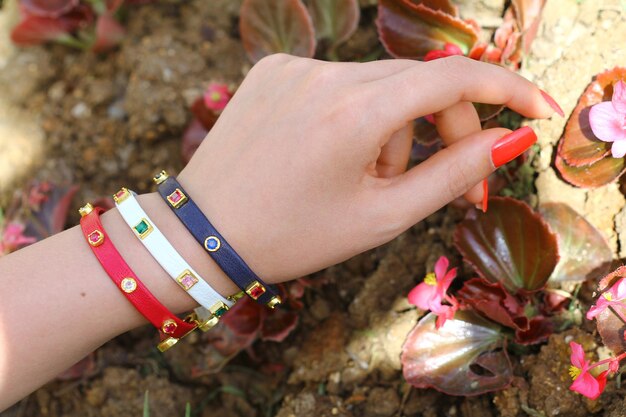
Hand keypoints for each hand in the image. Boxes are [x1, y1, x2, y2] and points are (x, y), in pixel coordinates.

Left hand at [179, 54, 555, 282]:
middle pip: (419, 83)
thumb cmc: (294, 238)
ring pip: (379, 86)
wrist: (202, 235)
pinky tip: (331, 156)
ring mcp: (293, 67)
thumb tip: (507, 139)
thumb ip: (453, 173)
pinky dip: (354, 116)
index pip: (453, 76)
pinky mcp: (272, 69)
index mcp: (353, 114)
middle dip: (444, 129)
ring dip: (393, 129)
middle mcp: (323, 75)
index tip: (536, 111)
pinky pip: (338, 84)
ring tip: (367, 179)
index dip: (507, 88)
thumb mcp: (382, 218)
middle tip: (449, 183)